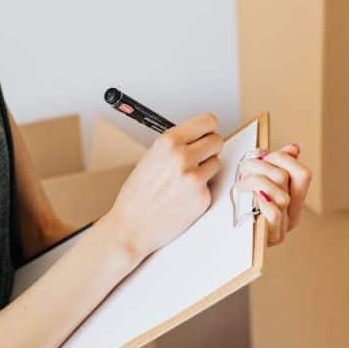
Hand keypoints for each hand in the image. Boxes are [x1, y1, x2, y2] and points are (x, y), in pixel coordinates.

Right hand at [99, 113, 223, 260]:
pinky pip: (211, 185)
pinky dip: (201, 190)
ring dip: (206, 170)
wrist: (131, 226)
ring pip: (217, 163)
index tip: (207, 133)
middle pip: (217, 141)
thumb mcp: (150, 158)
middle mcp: (182, 157)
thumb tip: (197, 138)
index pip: (207, 121)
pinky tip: (183, 197)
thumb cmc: (136, 196)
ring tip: (185, 181)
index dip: (208, 128)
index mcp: (168, 142)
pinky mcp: (202, 197)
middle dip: (209, 149)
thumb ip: (175, 146)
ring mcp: (194, 178)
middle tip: (198, 158)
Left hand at [233, 143, 310, 246]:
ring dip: (254, 182)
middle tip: (244, 167)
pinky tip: (248, 198)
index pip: (303, 174)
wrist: (222, 241)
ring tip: (240, 184)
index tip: (263, 156)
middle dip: (261, 165)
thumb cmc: (238, 209)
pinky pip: (274, 212)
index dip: (283, 159)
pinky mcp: (271, 238)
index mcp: (293, 200)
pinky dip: (261, 201)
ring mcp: (283, 228)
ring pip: (280, 194)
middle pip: (285, 179)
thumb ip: (274, 166)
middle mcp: (292, 215)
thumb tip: (294, 148)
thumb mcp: (256, 182)